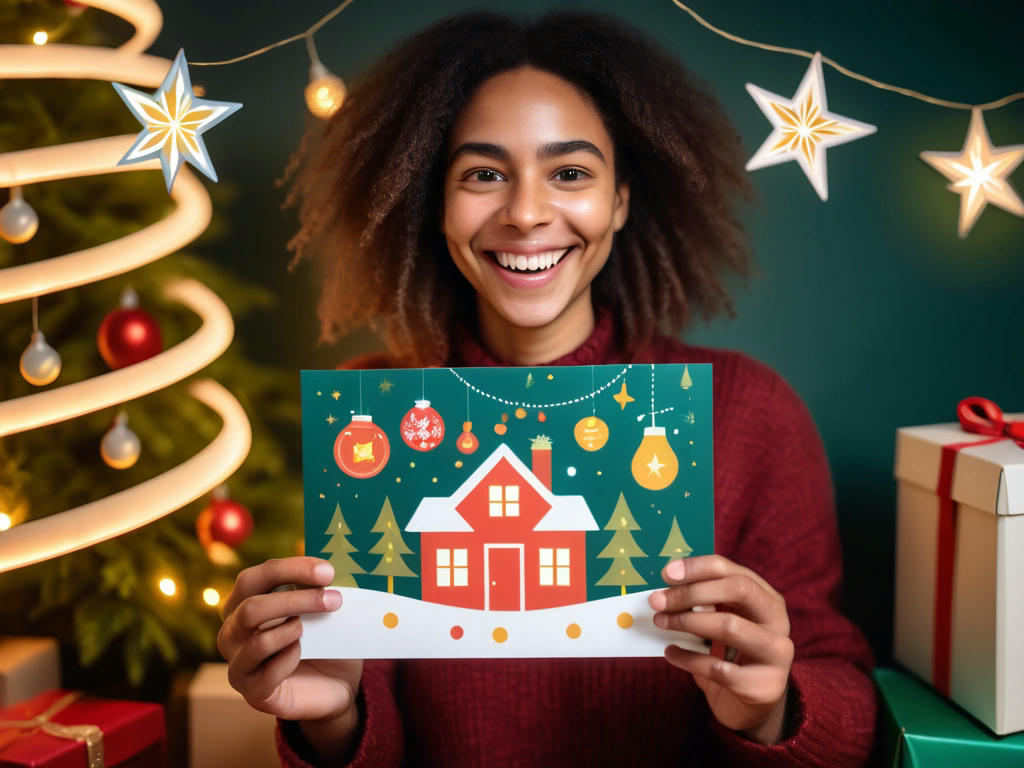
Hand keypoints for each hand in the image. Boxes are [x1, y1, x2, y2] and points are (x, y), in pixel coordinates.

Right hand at [218, 557, 362, 759]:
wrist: (333, 684)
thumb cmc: (323, 639)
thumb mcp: (320, 609)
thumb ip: (315, 589)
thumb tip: (327, 572)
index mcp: (242, 604)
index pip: (254, 578)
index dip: (290, 569)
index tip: (327, 571)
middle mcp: (232, 633)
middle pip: (252, 608)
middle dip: (297, 600)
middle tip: (335, 599)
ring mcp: (238, 664)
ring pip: (259, 642)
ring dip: (294, 630)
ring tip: (311, 630)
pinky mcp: (253, 692)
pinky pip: (268, 673)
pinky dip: (290, 659)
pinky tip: (302, 654)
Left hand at [648, 555, 792, 744]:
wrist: (750, 705)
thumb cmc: (730, 655)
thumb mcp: (723, 622)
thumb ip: (704, 602)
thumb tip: (664, 587)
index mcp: (767, 598)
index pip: (732, 571)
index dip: (697, 568)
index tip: (666, 573)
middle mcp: (778, 621)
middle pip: (738, 590)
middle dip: (692, 592)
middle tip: (658, 601)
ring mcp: (776, 653)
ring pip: (729, 626)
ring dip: (687, 622)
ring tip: (662, 623)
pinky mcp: (763, 686)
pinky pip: (716, 666)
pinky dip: (686, 658)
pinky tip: (670, 653)